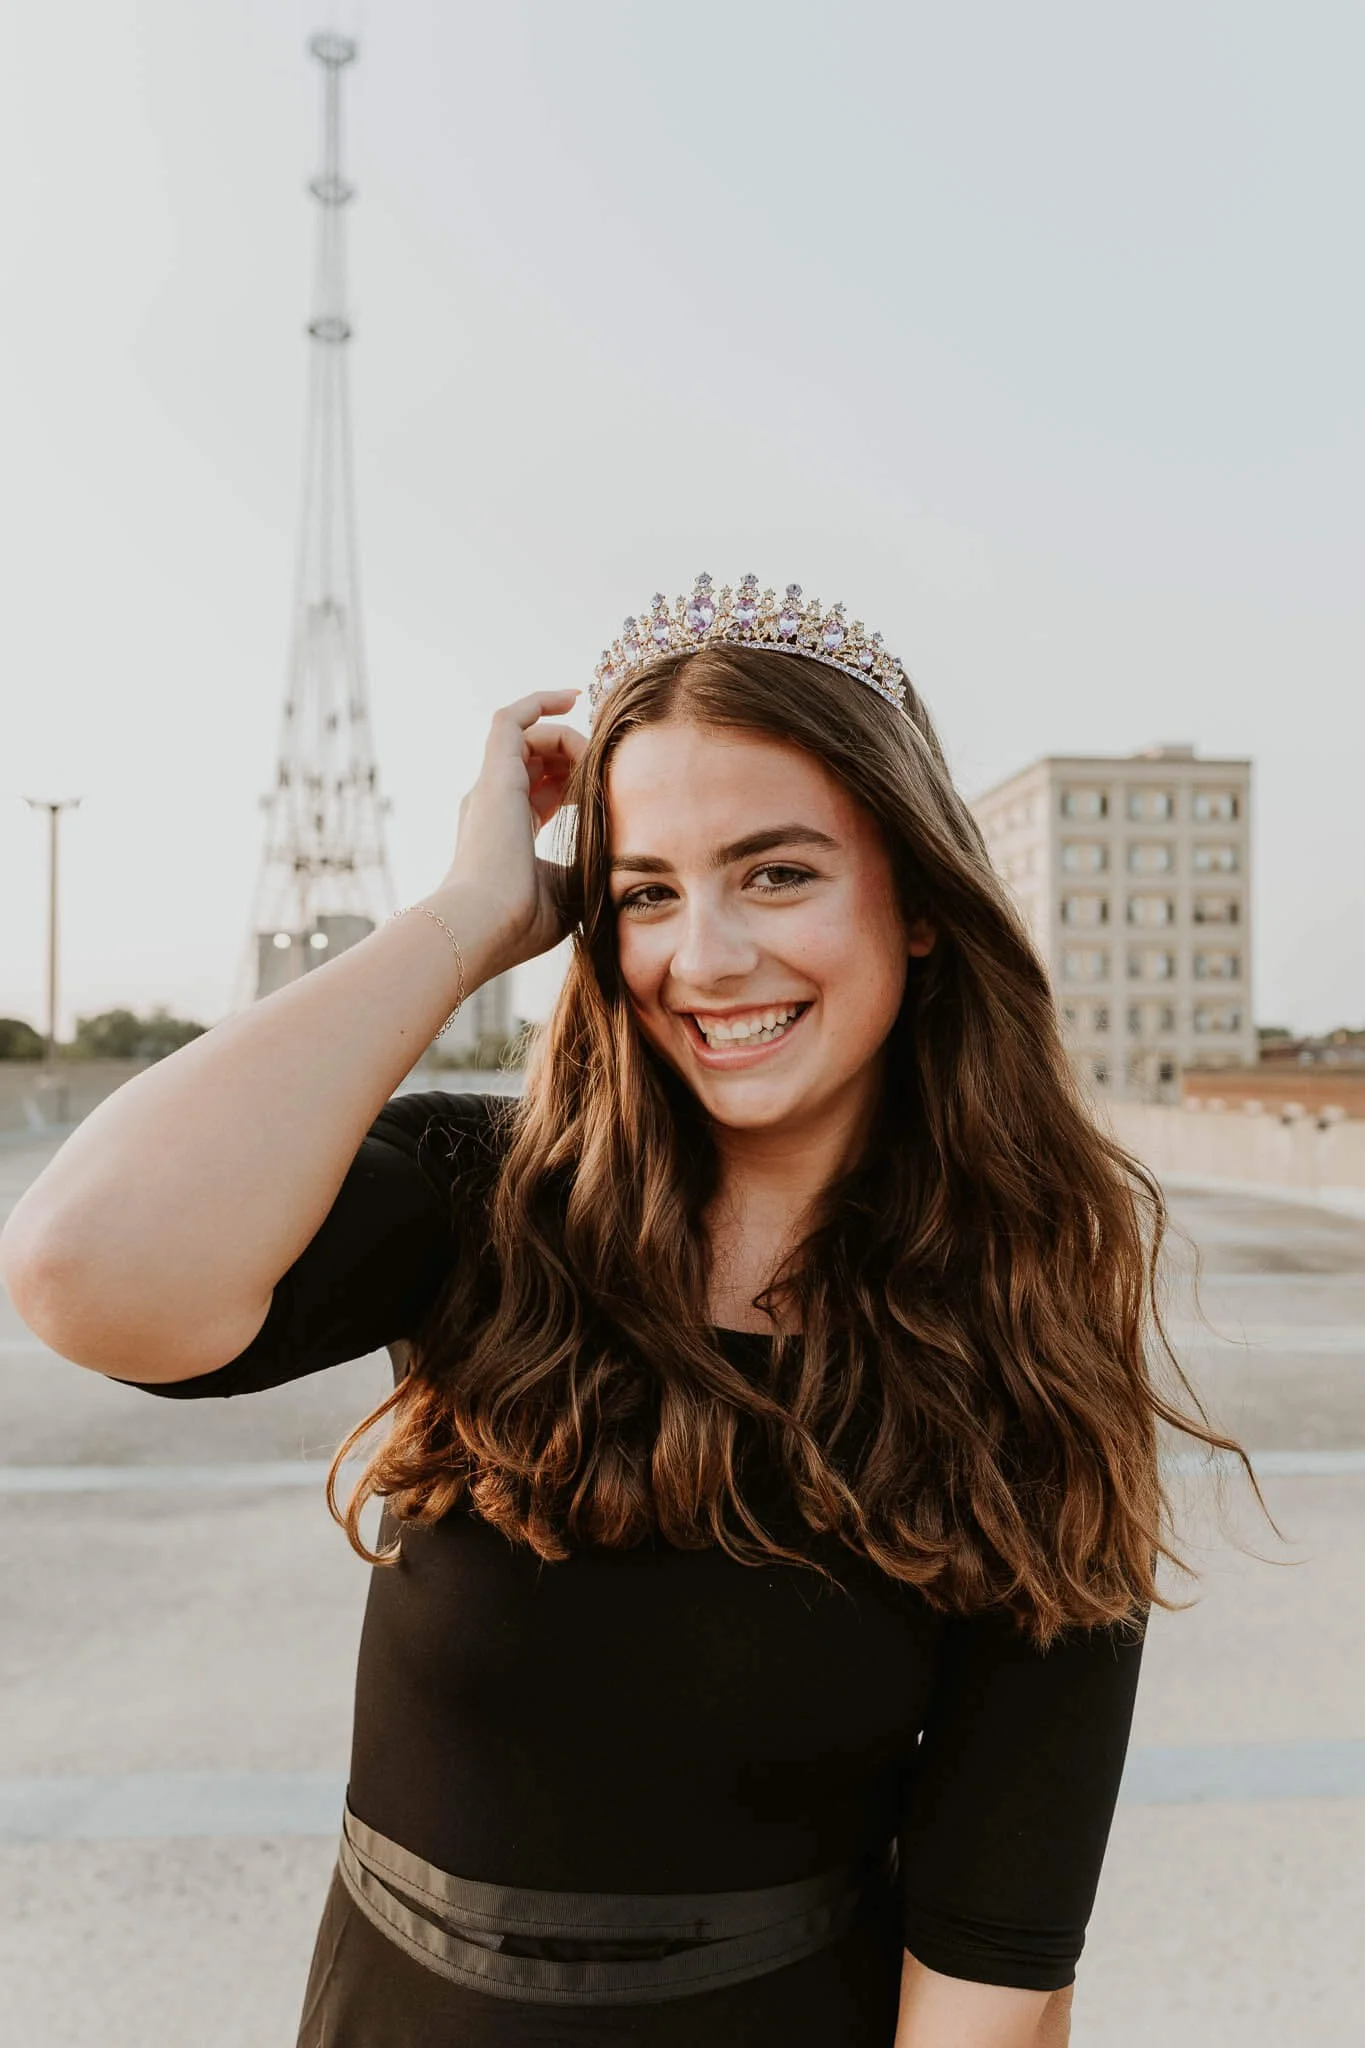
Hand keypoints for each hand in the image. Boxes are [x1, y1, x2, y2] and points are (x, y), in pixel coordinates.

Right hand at [432, 689, 586, 969]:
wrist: (484, 924)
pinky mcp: (495, 773)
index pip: (544, 794)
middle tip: (611, 768)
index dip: (576, 785)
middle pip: (538, 763)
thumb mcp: (568, 893)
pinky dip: (539, 702)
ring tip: (600, 754)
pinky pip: (511, 719)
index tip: (608, 788)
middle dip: (576, 759)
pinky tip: (573, 697)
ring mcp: (491, 787)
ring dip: (570, 740)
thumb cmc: (523, 921)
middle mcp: (493, 805)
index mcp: (507, 834)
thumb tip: (625, 867)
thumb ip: (588, 870)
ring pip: (530, 739)